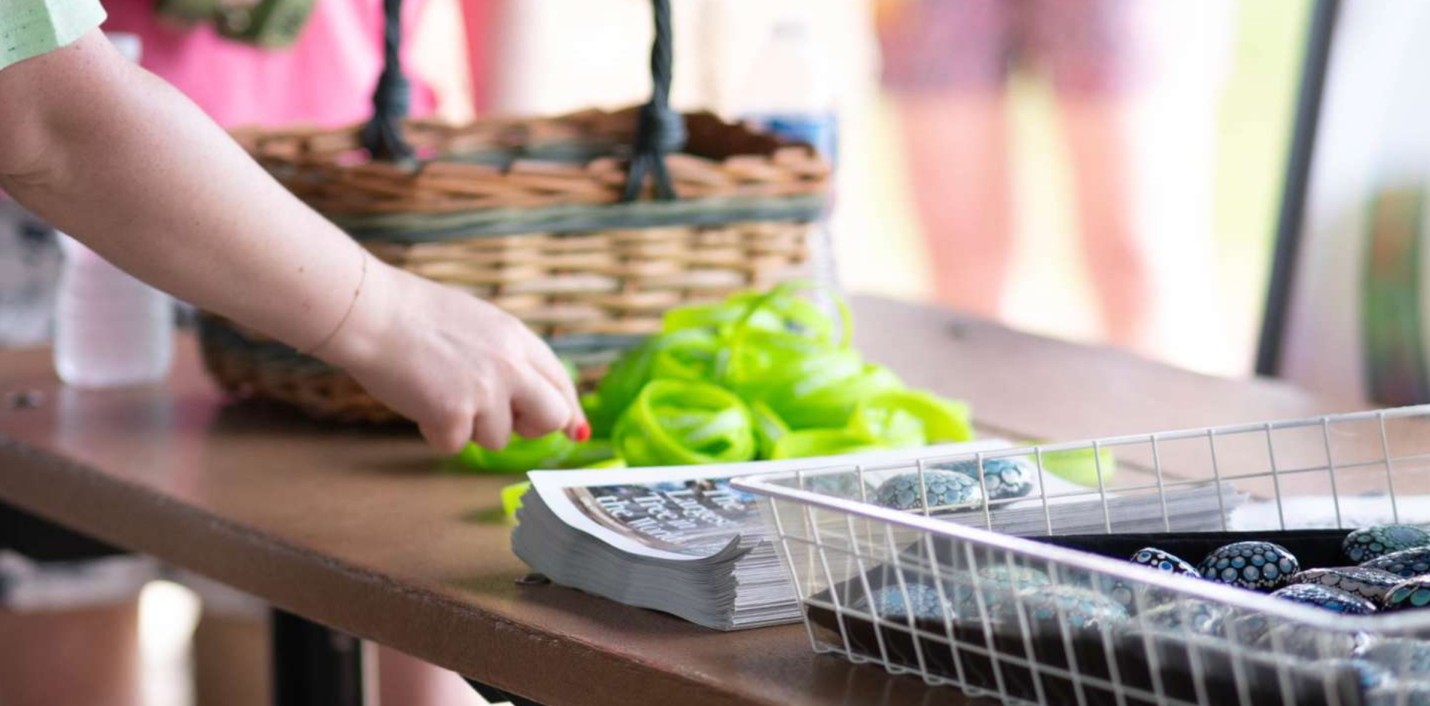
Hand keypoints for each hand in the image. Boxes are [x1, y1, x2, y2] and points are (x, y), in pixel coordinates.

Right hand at [323, 262, 586, 454]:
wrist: (372, 313)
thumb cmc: (413, 316)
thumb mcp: (478, 323)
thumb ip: (507, 355)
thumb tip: (530, 390)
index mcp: (517, 338)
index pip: (560, 382)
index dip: (568, 409)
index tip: (575, 429)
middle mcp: (511, 365)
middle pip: (550, 418)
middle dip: (530, 427)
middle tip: (495, 418)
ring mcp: (486, 391)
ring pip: (498, 439)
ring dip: (469, 428)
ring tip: (438, 392)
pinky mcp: (455, 414)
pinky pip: (456, 445)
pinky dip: (435, 433)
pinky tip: (419, 402)